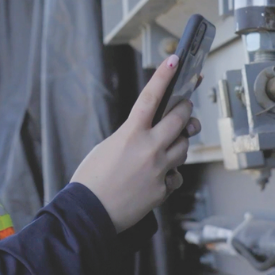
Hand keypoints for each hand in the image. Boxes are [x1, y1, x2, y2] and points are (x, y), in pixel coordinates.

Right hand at [70, 54, 200, 232]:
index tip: (175, 61)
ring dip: (179, 142)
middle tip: (185, 107)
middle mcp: (149, 149)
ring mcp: (159, 170)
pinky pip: (177, 175)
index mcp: (130, 134)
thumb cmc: (91, 181)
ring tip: (167, 146)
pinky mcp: (163, 189)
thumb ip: (131, 137)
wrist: (89, 214)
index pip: (150, 97)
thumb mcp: (106, 148)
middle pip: (180, 119)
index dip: (164, 76)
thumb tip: (150, 134)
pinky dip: (171, 173)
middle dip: (185, 111)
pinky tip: (159, 176)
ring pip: (183, 147)